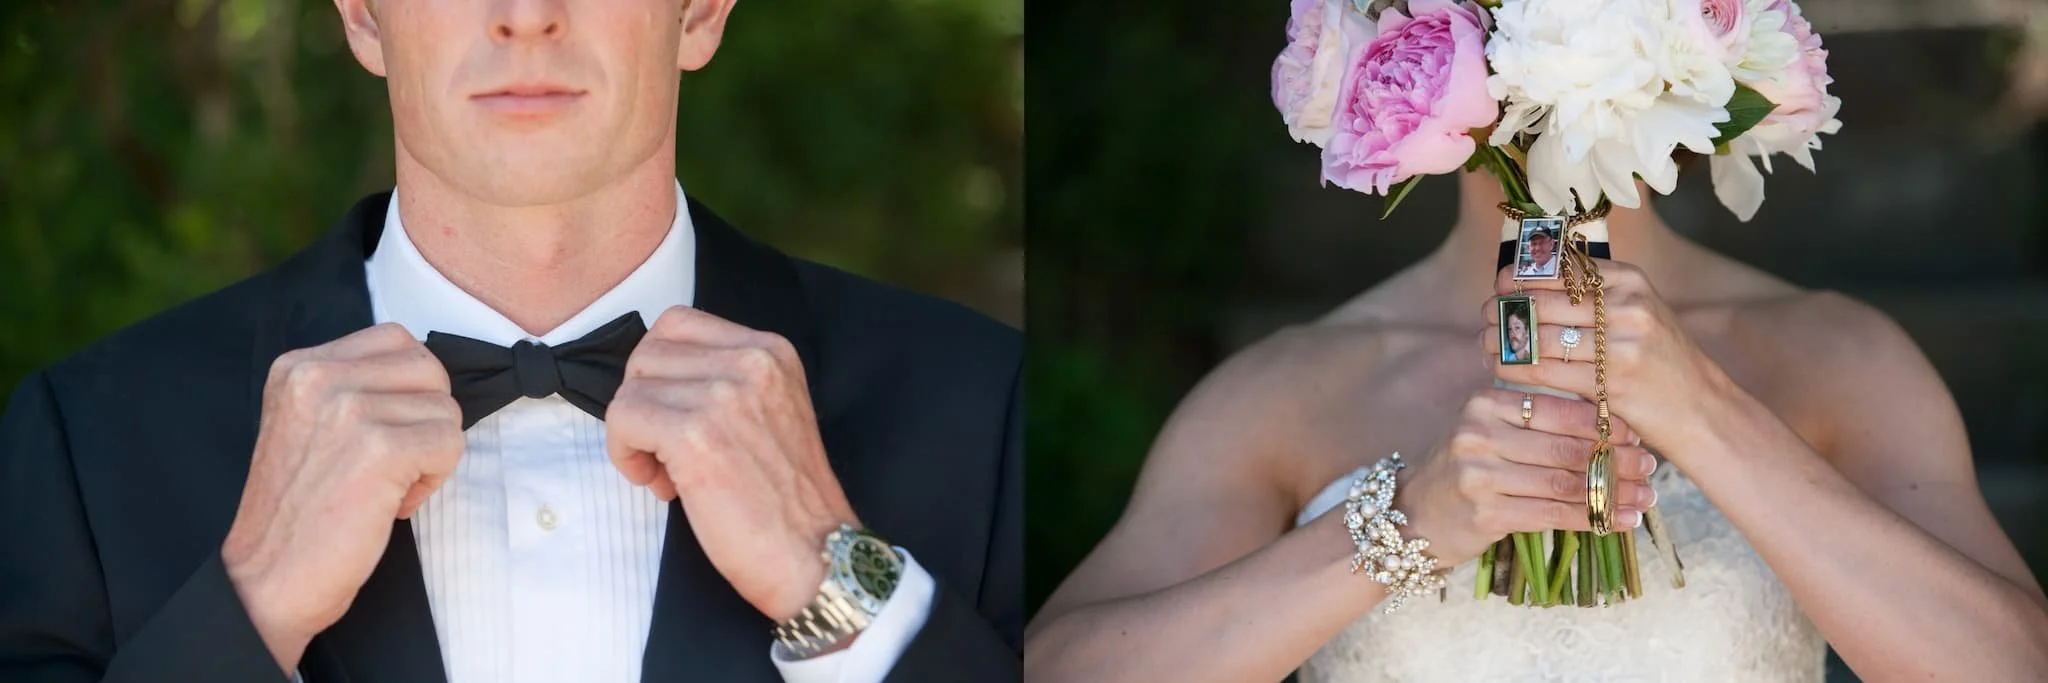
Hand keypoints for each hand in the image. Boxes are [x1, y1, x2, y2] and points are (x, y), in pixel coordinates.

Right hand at [220, 324, 465, 672]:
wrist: (267, 578)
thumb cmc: (299, 510)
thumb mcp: (308, 423)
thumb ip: (352, 387)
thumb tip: (423, 373)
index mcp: (299, 366)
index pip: (396, 339)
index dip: (408, 388)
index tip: (383, 432)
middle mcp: (319, 377)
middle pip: (428, 368)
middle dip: (426, 417)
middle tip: (393, 462)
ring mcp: (350, 410)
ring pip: (445, 408)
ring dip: (430, 453)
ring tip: (385, 486)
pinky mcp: (380, 448)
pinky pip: (450, 443)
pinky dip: (434, 479)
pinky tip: (392, 503)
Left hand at [607, 306, 856, 622]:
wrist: (815, 554)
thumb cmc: (788, 500)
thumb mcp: (772, 411)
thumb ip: (726, 381)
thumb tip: (654, 380)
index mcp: (772, 350)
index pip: (677, 324)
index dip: (661, 372)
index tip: (674, 413)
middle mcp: (751, 362)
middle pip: (648, 354)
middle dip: (644, 402)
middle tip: (667, 450)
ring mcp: (724, 395)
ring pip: (631, 388)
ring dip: (634, 433)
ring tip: (667, 471)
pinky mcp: (695, 434)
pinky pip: (623, 418)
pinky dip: (626, 454)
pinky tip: (660, 483)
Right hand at [1393, 390, 1657, 567]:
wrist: (1414, 515)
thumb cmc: (1464, 470)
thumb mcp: (1488, 431)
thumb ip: (1534, 419)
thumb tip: (1610, 420)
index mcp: (1483, 403)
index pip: (1555, 407)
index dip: (1601, 421)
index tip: (1635, 432)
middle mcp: (1478, 434)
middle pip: (1564, 447)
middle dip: (1615, 458)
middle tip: (1650, 465)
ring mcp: (1480, 475)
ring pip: (1565, 483)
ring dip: (1613, 492)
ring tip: (1646, 497)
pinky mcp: (1487, 512)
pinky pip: (1554, 514)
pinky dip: (1594, 519)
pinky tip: (1621, 521)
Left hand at [1481, 261, 1739, 450]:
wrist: (1702, 410)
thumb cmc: (1660, 362)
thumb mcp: (1638, 314)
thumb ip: (1594, 297)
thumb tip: (1527, 283)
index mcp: (1629, 282)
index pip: (1558, 267)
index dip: (1521, 275)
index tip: (1500, 284)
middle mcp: (1626, 306)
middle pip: (1542, 299)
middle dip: (1504, 307)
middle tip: (1484, 315)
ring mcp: (1620, 344)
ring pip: (1538, 335)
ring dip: (1500, 338)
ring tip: (1484, 342)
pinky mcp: (1610, 382)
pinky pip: (1544, 370)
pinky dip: (1513, 367)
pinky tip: (1499, 367)